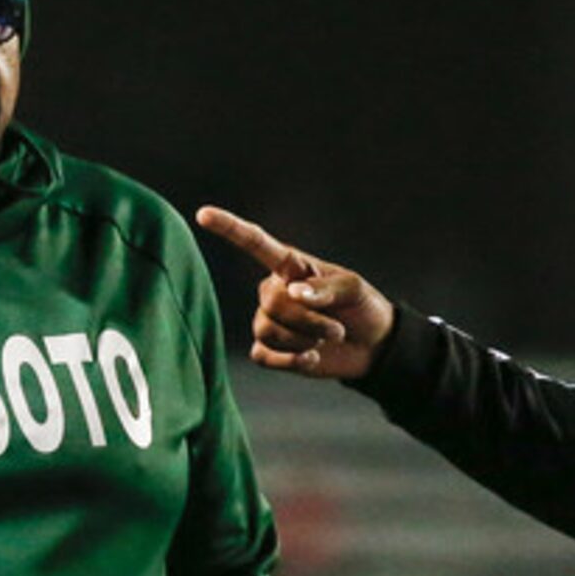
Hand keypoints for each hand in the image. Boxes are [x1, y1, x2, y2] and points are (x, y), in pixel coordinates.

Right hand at [194, 206, 395, 378]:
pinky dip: (290, 360)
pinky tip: (312, 358)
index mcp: (290, 266)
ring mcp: (269, 321)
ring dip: (303, 340)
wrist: (371, 345)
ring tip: (327, 339)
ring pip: (266, 331)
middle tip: (336, 328)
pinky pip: (264, 356)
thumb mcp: (353, 289)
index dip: (229, 228)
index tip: (203, 214)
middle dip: (307, 320)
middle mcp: (273, 291)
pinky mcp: (271, 351)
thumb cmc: (361, 307)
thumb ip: (326, 289)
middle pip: (271, 303)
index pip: (255, 243)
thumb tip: (293, 292)